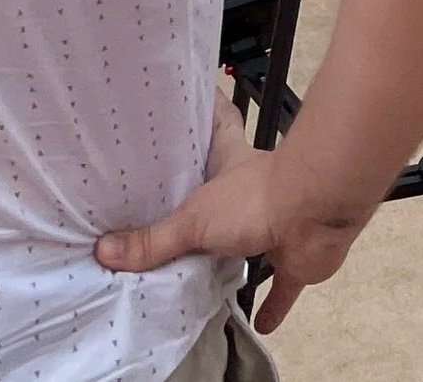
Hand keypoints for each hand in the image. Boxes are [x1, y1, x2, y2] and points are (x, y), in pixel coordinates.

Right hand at [98, 135, 365, 336]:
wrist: (317, 213)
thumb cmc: (258, 197)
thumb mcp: (195, 217)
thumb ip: (154, 238)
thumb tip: (105, 249)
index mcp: (231, 164)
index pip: (221, 124)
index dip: (212, 111)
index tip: (202, 100)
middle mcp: (253, 189)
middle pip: (228, 189)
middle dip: (210, 200)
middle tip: (180, 213)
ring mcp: (277, 223)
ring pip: (252, 239)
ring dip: (236, 255)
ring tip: (208, 272)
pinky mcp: (295, 259)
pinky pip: (283, 287)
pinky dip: (274, 305)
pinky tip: (264, 321)